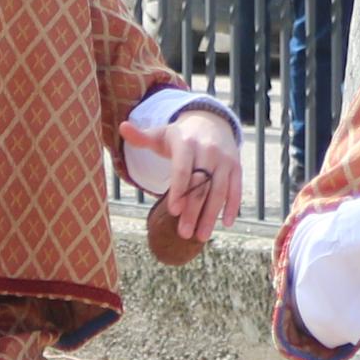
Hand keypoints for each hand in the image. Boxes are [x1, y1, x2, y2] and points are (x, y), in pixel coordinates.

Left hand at [127, 108, 241, 244]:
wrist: (211, 123)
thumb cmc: (180, 136)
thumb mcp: (161, 134)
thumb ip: (141, 137)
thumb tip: (122, 127)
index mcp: (187, 143)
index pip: (183, 168)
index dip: (179, 190)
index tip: (173, 211)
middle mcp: (208, 150)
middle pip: (201, 185)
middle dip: (193, 211)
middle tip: (184, 234)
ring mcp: (224, 159)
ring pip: (219, 190)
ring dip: (211, 215)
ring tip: (201, 236)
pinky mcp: (236, 167)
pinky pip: (235, 188)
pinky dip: (232, 206)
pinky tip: (226, 224)